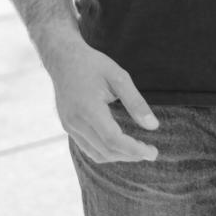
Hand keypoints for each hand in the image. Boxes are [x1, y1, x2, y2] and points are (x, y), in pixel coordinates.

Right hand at [41, 35, 158, 163]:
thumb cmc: (93, 65)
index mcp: (88, 108)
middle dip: (131, 155)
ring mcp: (69, 125)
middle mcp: (75, 121)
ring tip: (137, 150)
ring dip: (119, 157)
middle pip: (107, 151)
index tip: (153, 152)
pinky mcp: (67, 126)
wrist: (62, 58)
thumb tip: (153, 126)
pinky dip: (106, 152)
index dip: (135, 150)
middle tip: (151, 151)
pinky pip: (88, 148)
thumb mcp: (119, 77)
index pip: (113, 140)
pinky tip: (119, 144)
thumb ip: (135, 102)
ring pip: (97, 154)